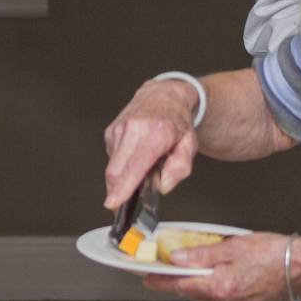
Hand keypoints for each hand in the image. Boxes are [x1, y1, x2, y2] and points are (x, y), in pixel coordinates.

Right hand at [102, 77, 201, 208]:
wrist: (163, 96)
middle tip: (126, 204)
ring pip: (113, 167)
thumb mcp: (189, 146)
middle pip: (115, 171)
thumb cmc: (177, 122)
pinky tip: (135, 158)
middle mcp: (132, 129)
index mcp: (155, 133)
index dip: (122, 188)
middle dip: (117, 191)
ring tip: (142, 169)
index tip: (112, 204)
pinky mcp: (110, 131)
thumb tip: (162, 186)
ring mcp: (118, 129)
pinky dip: (122, 166)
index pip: (134, 167)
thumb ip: (179, 169)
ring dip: (123, 178)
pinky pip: (112, 159)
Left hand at [143, 231, 300, 300]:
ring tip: (206, 268)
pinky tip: (226, 278)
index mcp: (222, 287)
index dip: (160, 280)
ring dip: (202, 285)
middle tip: (171, 266)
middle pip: (192, 292)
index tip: (146, 277)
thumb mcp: (233, 245)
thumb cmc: (275, 254)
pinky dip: (219, 291)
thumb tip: (176, 258)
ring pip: (208, 298)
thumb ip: (201, 254)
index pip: (179, 286)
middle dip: (182, 280)